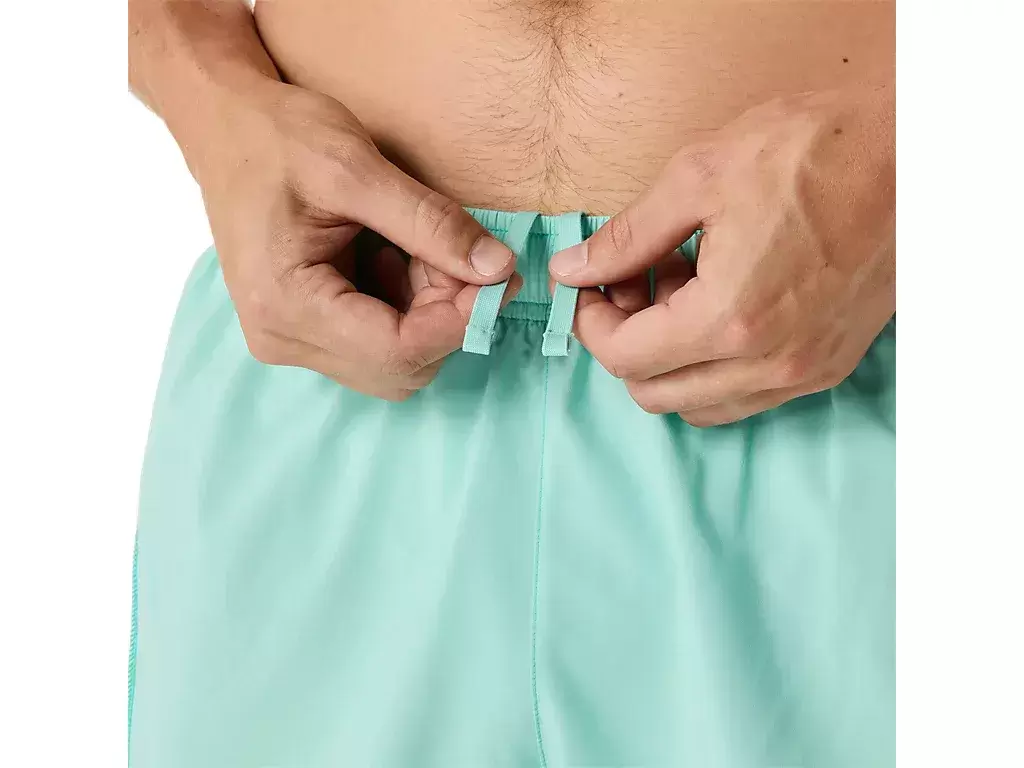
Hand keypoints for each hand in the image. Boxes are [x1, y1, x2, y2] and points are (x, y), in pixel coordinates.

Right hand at [197, 80, 518, 399]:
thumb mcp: (358, 169)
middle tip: (457, 251)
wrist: (223, 126)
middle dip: (445, 314)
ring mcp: (292, 339)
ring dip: (430, 309)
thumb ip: (432, 223)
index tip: (498, 275)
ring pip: (397, 359)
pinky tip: (399, 255)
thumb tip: (499, 269)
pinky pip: (379, 342)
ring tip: (419, 245)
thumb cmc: (277, 137)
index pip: (398, 351)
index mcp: (285, 304)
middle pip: (402, 366)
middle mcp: (283, 338)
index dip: (460, 320)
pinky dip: (409, 305)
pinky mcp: (305, 330)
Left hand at [549, 86, 894, 425]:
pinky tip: (721, 303)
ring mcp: (802, 371)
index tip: (593, 287)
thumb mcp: (698, 177)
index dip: (592, 324)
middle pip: (654, 394)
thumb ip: (627, 237)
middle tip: (637, 281)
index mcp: (730, 318)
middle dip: (627, 342)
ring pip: (699, 404)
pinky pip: (746, 396)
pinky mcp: (827, 366)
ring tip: (683, 287)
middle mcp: (768, 362)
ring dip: (670, 359)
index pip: (626, 359)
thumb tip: (574, 270)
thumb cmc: (813, 152)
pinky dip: (714, 365)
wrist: (911, 155)